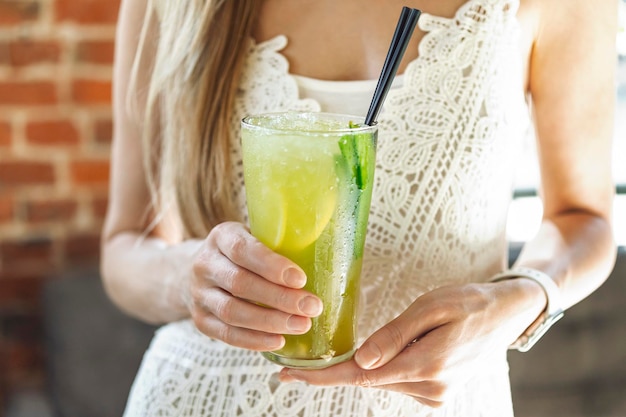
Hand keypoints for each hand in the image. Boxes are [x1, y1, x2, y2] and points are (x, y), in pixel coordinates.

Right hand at [189, 221, 322, 350]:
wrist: (202, 269)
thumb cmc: (244, 252)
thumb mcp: (255, 235)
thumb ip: (280, 242)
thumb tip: (326, 255)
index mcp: (221, 237)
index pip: (242, 249)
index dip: (271, 265)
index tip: (301, 279)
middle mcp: (204, 264)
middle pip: (240, 283)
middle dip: (279, 298)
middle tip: (312, 307)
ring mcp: (198, 294)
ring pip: (232, 312)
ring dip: (270, 322)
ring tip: (302, 325)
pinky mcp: (200, 319)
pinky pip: (226, 334)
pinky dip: (254, 340)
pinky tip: (279, 341)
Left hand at [279, 280, 544, 406]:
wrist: (507, 315)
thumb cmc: (470, 302)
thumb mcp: (431, 307)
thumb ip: (394, 336)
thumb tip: (361, 362)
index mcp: (428, 364)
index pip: (362, 375)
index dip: (324, 376)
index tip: (292, 377)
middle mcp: (431, 387)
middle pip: (369, 379)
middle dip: (338, 367)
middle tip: (305, 362)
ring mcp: (436, 394)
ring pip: (382, 380)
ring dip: (367, 364)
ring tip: (380, 337)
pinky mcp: (437, 393)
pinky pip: (398, 380)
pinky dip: (385, 366)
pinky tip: (393, 348)